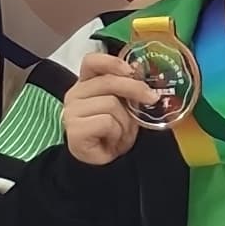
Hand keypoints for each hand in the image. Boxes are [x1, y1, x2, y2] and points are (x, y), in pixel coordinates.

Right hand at [62, 44, 157, 169]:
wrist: (103, 164)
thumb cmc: (114, 132)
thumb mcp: (125, 105)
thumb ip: (128, 88)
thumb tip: (141, 71)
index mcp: (87, 83)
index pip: (92, 61)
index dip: (112, 61)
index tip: (132, 70)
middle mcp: (75, 93)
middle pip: (108, 81)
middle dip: (135, 89)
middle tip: (152, 99)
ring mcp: (71, 111)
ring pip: (111, 104)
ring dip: (125, 121)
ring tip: (122, 133)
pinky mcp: (74, 129)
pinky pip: (106, 122)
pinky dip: (117, 133)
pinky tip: (111, 141)